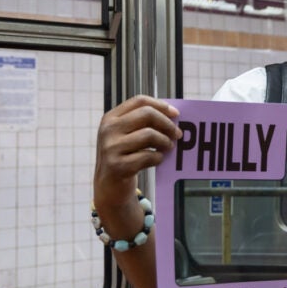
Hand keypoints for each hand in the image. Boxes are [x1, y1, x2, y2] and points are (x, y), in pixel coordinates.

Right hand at [94, 95, 181, 210]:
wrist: (108, 186)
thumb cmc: (123, 156)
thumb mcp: (125, 135)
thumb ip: (142, 123)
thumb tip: (173, 115)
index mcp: (110, 118)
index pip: (139, 101)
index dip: (161, 105)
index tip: (176, 114)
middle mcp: (108, 130)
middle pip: (146, 114)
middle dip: (167, 123)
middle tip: (177, 133)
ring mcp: (111, 148)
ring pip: (149, 134)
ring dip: (165, 141)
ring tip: (169, 147)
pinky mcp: (118, 166)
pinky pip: (148, 156)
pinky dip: (158, 158)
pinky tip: (158, 159)